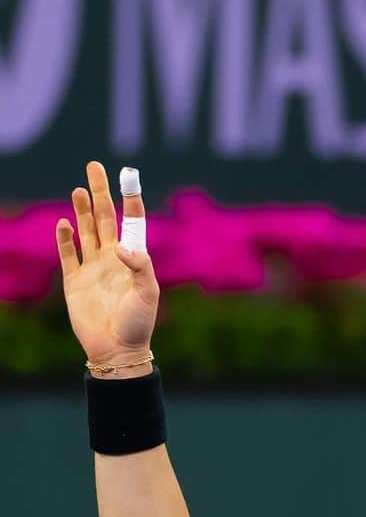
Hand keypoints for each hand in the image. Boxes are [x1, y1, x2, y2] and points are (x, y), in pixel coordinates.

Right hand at [56, 162, 159, 369]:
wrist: (117, 349)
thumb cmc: (139, 323)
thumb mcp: (149, 293)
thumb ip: (140, 266)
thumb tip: (120, 246)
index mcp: (133, 259)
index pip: (131, 222)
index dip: (130, 200)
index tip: (128, 177)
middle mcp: (112, 258)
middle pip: (104, 217)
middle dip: (100, 192)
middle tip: (94, 167)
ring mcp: (92, 268)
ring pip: (86, 230)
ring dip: (81, 210)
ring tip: (79, 188)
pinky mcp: (74, 282)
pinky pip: (68, 254)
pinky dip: (65, 239)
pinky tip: (64, 222)